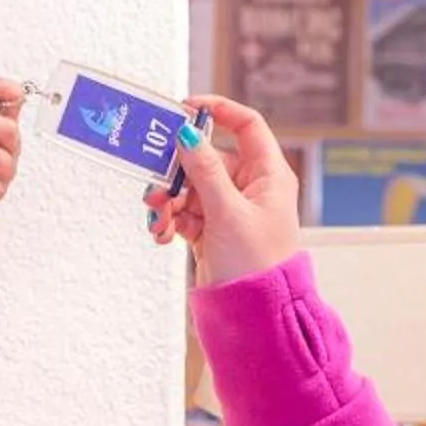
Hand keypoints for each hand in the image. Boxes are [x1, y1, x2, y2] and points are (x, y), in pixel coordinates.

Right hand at [141, 95, 300, 286]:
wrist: (255, 316)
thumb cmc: (259, 267)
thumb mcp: (228, 212)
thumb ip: (204, 171)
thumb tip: (188, 135)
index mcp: (268, 175)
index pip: (246, 126)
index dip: (218, 111)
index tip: (184, 109)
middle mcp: (249, 188)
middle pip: (205, 159)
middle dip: (177, 171)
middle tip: (156, 182)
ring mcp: (228, 209)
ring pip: (189, 187)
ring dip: (169, 201)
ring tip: (159, 218)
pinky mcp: (211, 230)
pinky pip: (183, 213)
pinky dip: (170, 220)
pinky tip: (164, 234)